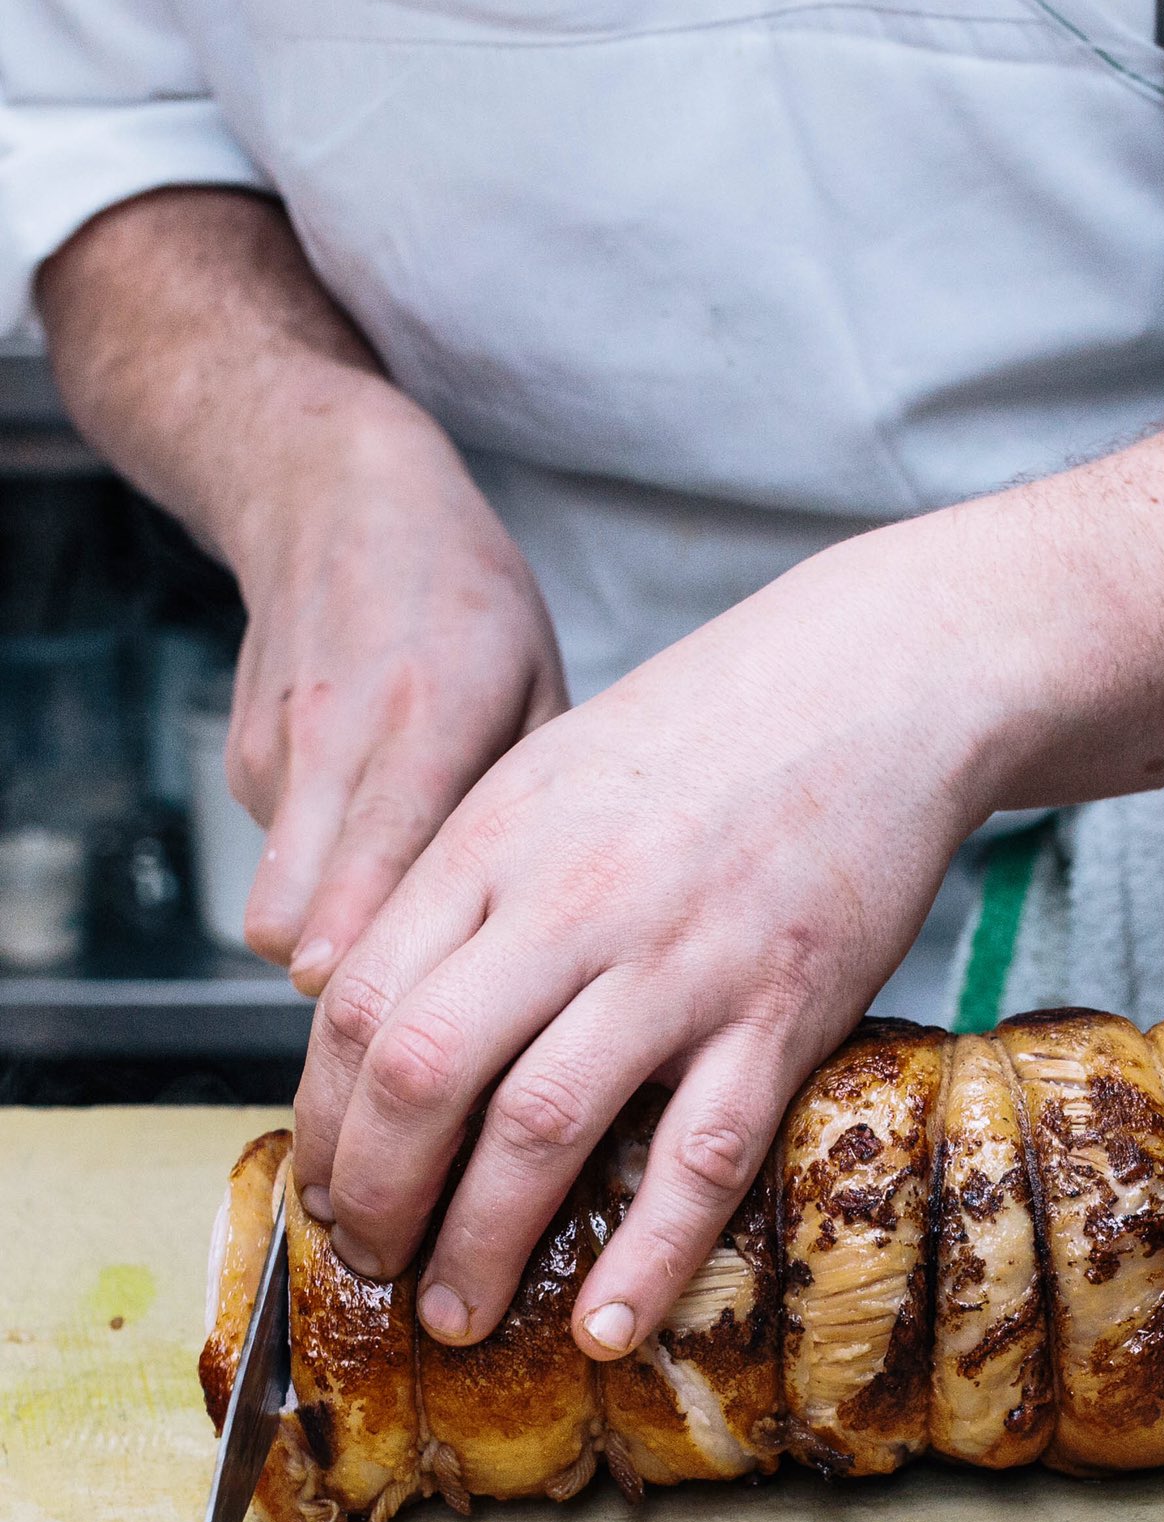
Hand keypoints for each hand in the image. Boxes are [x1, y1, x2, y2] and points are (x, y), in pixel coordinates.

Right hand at [225, 389, 566, 990]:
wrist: (331, 495)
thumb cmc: (464, 598)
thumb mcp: (538, 680)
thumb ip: (540, 804)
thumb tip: (563, 932)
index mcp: (429, 717)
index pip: (379, 857)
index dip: (371, 953)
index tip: (386, 1027)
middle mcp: (337, 741)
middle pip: (294, 916)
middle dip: (345, 981)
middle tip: (412, 1018)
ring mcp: (276, 754)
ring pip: (279, 904)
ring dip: (337, 932)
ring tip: (410, 913)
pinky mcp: (242, 764)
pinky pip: (282, 860)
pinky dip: (326, 871)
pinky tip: (372, 824)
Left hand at [290, 517, 1002, 1357]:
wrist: (871, 683)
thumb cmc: (703, 739)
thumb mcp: (546, 779)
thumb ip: (462, 883)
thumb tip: (384, 1009)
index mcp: (494, 845)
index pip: (360, 1004)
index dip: (323, 1118)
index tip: (327, 1184)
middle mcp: (569, 905)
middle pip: (423, 1073)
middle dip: (375, 1195)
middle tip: (371, 1263)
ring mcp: (678, 961)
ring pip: (540, 1126)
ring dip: (480, 1243)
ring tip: (458, 1314)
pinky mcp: (782, 1010)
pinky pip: (700, 1155)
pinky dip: (647, 1255)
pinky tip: (608, 1325)